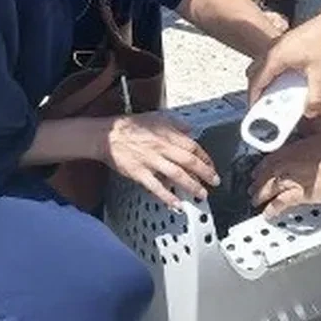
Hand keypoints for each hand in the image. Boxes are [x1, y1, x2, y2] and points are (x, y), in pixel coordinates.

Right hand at [101, 113, 218, 209]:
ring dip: (192, 185)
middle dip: (205, 173)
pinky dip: (167, 196)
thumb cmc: (128, 126)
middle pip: (189, 161)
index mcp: (166, 134)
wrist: (106, 135)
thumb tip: (189, 129)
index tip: (211, 165)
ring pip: (177, 175)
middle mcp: (161, 147)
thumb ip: (174, 124)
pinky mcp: (139, 173)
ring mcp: (150, 161)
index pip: (192, 146)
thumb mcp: (154, 117)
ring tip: (201, 194)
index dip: (205, 157)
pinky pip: (156, 187)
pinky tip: (176, 203)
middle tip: (214, 181)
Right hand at [247, 14, 320, 118]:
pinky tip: (288, 78)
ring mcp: (278, 44)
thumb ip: (316, 97)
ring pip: (262, 66)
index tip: (256, 109)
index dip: (254, 98)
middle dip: (257, 89)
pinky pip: (272, 60)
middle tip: (264, 102)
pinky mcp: (286, 43)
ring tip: (277, 92)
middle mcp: (273, 49)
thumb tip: (310, 110)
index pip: (256, 82)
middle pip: (254, 74)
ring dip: (265, 79)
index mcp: (276, 57)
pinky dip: (273, 72)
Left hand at [251, 121, 320, 218]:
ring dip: (260, 195)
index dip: (261, 166)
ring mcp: (292, 181)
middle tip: (252, 186)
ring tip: (255, 200)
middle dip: (257, 182)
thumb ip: (312, 122)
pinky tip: (268, 214)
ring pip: (269, 189)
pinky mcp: (300, 195)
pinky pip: (281, 203)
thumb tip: (309, 113)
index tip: (257, 170)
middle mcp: (287, 165)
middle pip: (265, 175)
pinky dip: (273, 209)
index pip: (269, 159)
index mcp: (291, 150)